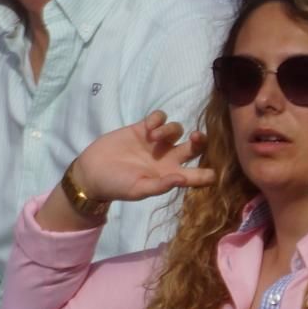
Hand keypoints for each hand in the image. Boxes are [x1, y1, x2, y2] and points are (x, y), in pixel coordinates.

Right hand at [69, 111, 213, 204]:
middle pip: (195, 146)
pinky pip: (159, 117)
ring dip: (170, 130)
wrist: (92, 173)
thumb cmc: (117, 186)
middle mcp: (168, 158)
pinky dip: (157, 119)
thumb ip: (161, 185)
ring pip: (177, 129)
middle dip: (201, 140)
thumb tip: (182, 180)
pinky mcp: (142, 129)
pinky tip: (147, 127)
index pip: (198, 175)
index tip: (215, 170)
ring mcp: (156, 142)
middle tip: (195, 137)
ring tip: (153, 136)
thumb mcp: (139, 190)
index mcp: (171, 175)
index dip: (209, 173)